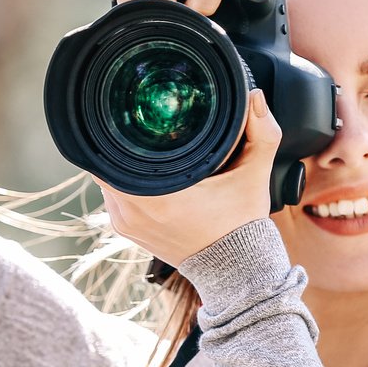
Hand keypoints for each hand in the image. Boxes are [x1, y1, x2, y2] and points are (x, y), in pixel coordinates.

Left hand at [95, 89, 282, 267]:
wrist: (235, 270)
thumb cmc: (241, 224)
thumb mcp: (255, 175)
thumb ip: (261, 132)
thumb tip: (254, 96)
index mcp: (156, 197)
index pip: (112, 154)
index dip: (118, 131)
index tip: (132, 118)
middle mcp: (133, 212)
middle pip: (106, 163)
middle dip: (120, 145)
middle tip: (139, 128)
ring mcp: (126, 224)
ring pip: (106, 180)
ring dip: (119, 165)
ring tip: (140, 149)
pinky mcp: (126, 232)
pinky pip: (112, 197)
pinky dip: (122, 183)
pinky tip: (141, 173)